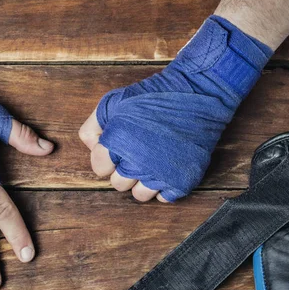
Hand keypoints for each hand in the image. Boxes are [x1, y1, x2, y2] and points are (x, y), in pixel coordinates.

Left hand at [79, 16, 271, 202]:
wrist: (197, 92)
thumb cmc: (153, 96)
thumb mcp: (113, 102)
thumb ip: (93, 126)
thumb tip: (91, 148)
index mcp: (117, 143)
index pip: (99, 168)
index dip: (106, 158)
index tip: (117, 148)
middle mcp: (137, 163)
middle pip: (118, 184)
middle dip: (123, 170)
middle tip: (135, 153)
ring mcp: (161, 174)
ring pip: (140, 194)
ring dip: (142, 181)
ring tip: (150, 162)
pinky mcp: (183, 179)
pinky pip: (164, 198)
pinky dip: (163, 186)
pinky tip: (165, 168)